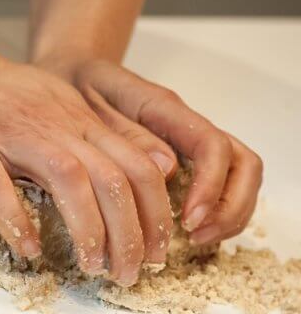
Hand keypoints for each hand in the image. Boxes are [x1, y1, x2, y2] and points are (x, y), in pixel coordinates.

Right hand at [0, 40, 172, 285]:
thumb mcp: (61, 101)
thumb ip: (105, 132)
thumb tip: (162, 166)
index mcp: (77, 118)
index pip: (138, 165)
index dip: (154, 214)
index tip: (154, 251)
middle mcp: (52, 125)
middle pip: (112, 178)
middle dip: (130, 234)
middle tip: (127, 272)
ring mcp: (9, 133)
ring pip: (68, 179)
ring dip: (88, 230)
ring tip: (92, 266)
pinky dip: (15, 220)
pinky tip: (28, 247)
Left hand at [38, 56, 262, 245]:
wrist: (70, 73)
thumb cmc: (77, 89)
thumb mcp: (88, 105)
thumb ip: (125, 135)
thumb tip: (168, 168)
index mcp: (164, 107)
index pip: (211, 145)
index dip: (210, 186)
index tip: (188, 219)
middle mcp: (186, 123)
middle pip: (243, 162)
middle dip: (230, 206)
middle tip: (196, 235)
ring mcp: (190, 139)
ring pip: (239, 175)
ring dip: (227, 213)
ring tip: (194, 240)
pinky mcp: (185, 155)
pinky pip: (220, 183)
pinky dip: (215, 212)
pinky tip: (186, 232)